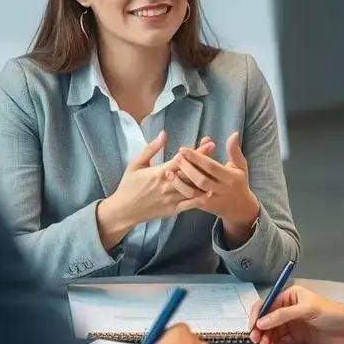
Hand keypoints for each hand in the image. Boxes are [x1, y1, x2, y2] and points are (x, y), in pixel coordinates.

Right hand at [96, 132, 215, 249]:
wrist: (123, 210)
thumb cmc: (129, 185)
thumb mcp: (136, 164)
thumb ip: (151, 149)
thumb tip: (164, 134)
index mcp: (159, 173)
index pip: (182, 160)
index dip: (196, 152)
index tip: (209, 143)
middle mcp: (168, 186)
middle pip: (191, 173)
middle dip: (205, 161)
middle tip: (217, 152)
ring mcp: (172, 199)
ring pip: (193, 188)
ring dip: (206, 178)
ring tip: (219, 170)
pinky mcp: (173, 210)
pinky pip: (190, 204)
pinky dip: (202, 197)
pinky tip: (212, 190)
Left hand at [175, 131, 260, 244]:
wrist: (240, 209)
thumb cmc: (239, 183)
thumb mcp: (240, 166)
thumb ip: (234, 151)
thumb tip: (234, 134)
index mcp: (229, 178)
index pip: (211, 167)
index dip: (197, 158)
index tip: (184, 149)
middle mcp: (220, 190)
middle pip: (200, 179)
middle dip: (187, 168)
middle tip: (176, 157)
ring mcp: (211, 200)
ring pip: (193, 192)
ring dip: (179, 182)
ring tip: (169, 172)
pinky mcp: (204, 207)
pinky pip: (189, 202)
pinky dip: (180, 194)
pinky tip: (172, 186)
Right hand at [248, 285, 343, 343]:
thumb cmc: (334, 313)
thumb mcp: (307, 309)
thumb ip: (283, 315)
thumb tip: (262, 321)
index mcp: (291, 296)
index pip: (268, 303)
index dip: (258, 314)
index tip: (253, 326)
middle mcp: (290, 309)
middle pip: (268, 319)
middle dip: (261, 330)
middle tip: (257, 340)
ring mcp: (294, 324)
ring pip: (273, 332)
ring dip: (267, 340)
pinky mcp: (298, 337)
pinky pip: (282, 342)